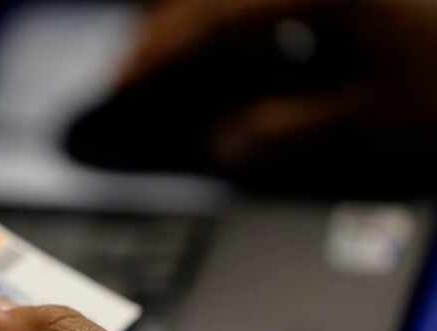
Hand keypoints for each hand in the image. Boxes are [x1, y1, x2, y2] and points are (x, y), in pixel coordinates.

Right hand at [119, 0, 436, 165]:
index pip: (208, 19)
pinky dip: (258, 17)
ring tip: (194, 64)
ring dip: (213, 21)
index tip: (121, 83)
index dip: (156, 56)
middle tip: (146, 73)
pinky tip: (263, 46)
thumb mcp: (375, 115)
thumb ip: (286, 130)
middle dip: (172, 30)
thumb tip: (226, 146)